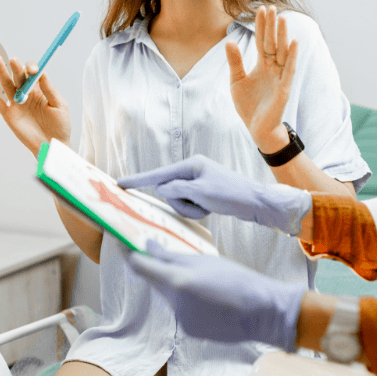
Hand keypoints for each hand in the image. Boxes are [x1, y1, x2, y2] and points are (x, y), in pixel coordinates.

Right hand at [0, 56, 70, 156]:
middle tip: (13, 60)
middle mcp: (27, 94)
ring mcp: (17, 103)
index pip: (33, 75)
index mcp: (41, 90)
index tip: (32, 70)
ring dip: (2, 72)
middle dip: (16, 68)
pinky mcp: (9, 114)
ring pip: (7, 84)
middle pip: (19, 77)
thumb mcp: (59, 106)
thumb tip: (42, 74)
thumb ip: (50, 90)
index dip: (32, 69)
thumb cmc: (60, 126)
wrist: (53, 145)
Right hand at [117, 155, 311, 234]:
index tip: (119, 183)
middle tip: (202, 205)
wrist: (257, 203)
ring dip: (191, 209)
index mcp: (192, 165)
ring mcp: (199, 182)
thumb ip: (176, 190)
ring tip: (209, 208)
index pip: (159, 174)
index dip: (138, 180)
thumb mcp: (201, 192)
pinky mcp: (204, 193)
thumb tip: (162, 189)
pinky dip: (198, 211)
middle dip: (181, 203)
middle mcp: (193, 170)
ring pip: (179, 201)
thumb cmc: (231, 195)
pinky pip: (189, 205)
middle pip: (169, 190)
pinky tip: (213, 209)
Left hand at [127, 240, 305, 349]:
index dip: (129, 254)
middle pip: (156, 283)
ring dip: (177, 287)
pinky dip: (189, 302)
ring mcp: (182, 321)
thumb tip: (149, 246)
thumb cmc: (238, 280)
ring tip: (205, 281)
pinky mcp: (191, 332)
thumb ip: (172, 256)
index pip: (141, 267)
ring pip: (170, 298)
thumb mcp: (205, 260)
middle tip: (171, 257)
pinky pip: (182, 311)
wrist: (263, 312)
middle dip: (160, 271)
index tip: (123, 243)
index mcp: (178, 282)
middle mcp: (175, 304)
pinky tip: (210, 298)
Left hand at [227, 5, 297, 153]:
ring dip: (282, 36)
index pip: (261, 41)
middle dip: (271, 26)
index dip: (260, 26)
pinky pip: (289, 69)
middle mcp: (272, 68)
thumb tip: (229, 41)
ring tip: (282, 18)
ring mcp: (280, 77)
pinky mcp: (284, 88)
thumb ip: (235, 62)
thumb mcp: (237, 81)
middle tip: (271, 6)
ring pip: (282, 52)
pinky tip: (293, 42)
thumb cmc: (248, 105)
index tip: (260, 8)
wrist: (257, 128)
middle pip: (272, 42)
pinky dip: (291, 56)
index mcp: (261, 65)